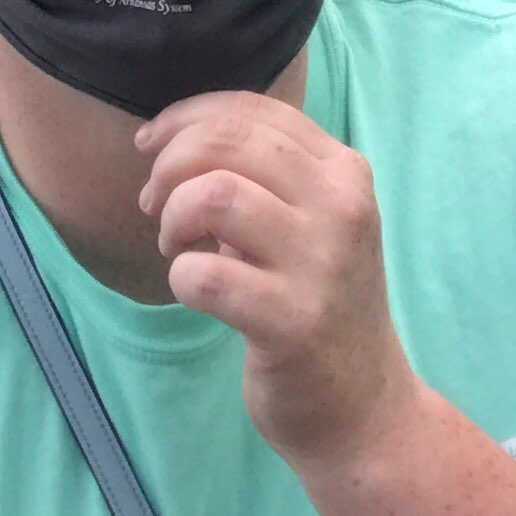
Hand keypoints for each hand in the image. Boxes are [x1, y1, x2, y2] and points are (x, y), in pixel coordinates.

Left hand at [136, 92, 418, 471]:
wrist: (363, 405)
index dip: (185, 118)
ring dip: (173, 217)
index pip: (251, 110)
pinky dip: (181, 276)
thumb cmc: (318, 301)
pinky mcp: (293, 321)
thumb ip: (260, 171)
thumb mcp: (309, 220)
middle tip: (155, 204)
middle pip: (227, 143)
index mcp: (343, 170)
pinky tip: (196, 290)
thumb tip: (167, 136)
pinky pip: (205, 275)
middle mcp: (342, 206)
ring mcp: (322, 263)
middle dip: (168, 165)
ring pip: (213, 195)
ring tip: (176, 246)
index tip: (152, 146)